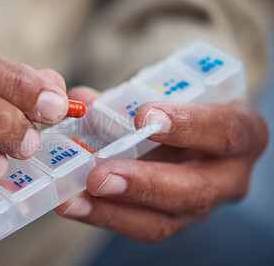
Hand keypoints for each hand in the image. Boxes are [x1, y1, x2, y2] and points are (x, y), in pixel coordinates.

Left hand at [56, 87, 267, 241]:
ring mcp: (202, 205)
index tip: (143, 118)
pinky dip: (106, 215)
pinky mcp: (174, 220)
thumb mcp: (166, 92)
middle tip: (100, 175)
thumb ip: (128, 94)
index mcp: (241, 131)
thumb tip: (82, 101)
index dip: (187, 126)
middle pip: (196, 190)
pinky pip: (142, 226)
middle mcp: (229, 175)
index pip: (225, 130)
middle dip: (143, 184)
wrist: (193, 135)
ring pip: (165, 220)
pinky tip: (76, 205)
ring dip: (115, 210)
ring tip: (75, 199)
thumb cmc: (183, 107)